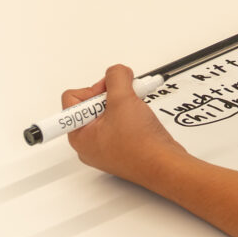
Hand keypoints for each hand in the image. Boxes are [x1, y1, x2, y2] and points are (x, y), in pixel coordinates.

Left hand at [62, 65, 183, 181]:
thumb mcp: (123, 99)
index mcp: (79, 136)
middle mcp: (89, 144)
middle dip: (111, 96)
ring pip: (108, 114)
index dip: (93, 89)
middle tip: (125, 98)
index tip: (110, 90)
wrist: (165, 164)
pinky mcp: (121, 148)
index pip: (72, 99)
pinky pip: (120, 124)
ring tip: (136, 106)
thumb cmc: (141, 146)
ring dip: (122, 104)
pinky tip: (140, 115)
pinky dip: (131, 114)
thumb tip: (116, 72)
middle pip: (91, 105)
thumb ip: (116, 77)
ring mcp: (106, 147)